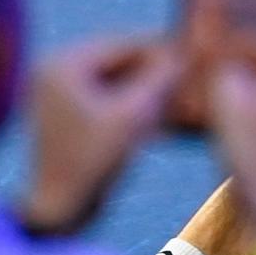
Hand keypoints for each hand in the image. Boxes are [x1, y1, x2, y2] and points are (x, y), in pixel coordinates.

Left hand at [21, 40, 177, 234]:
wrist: (57, 211)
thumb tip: (185, 55)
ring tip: (186, 98)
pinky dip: (138, 107)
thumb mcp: (133, 116)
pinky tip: (167, 118)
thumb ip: (160, 81)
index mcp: (64, 64)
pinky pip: (112, 102)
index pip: (125, 43)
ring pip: (120, 83)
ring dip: (152, 91)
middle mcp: (58, 72)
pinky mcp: (71, 120)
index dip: (164, 49)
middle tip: (196, 77)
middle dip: (159, 72)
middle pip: (122, 62)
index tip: (198, 55)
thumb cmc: (91, 162)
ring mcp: (62, 96)